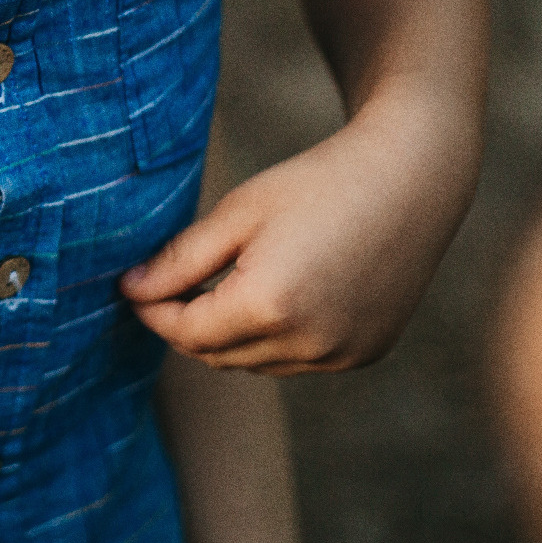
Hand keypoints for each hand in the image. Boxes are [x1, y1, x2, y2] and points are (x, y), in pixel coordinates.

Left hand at [121, 95, 473, 373]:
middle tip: (170, 286)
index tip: (134, 287)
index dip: (154, 312)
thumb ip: (180, 260)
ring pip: (255, 364)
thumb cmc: (316, 184)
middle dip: (186, 325)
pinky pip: (296, 361)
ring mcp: (341, 355)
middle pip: (216, 356)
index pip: (185, 332)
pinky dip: (273, 339)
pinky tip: (279, 294)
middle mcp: (308, 342)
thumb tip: (130, 290)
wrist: (411, 178)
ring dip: (230, 336)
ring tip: (228, 283)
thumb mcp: (238, 213)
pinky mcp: (365, 354)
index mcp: (269, 305)